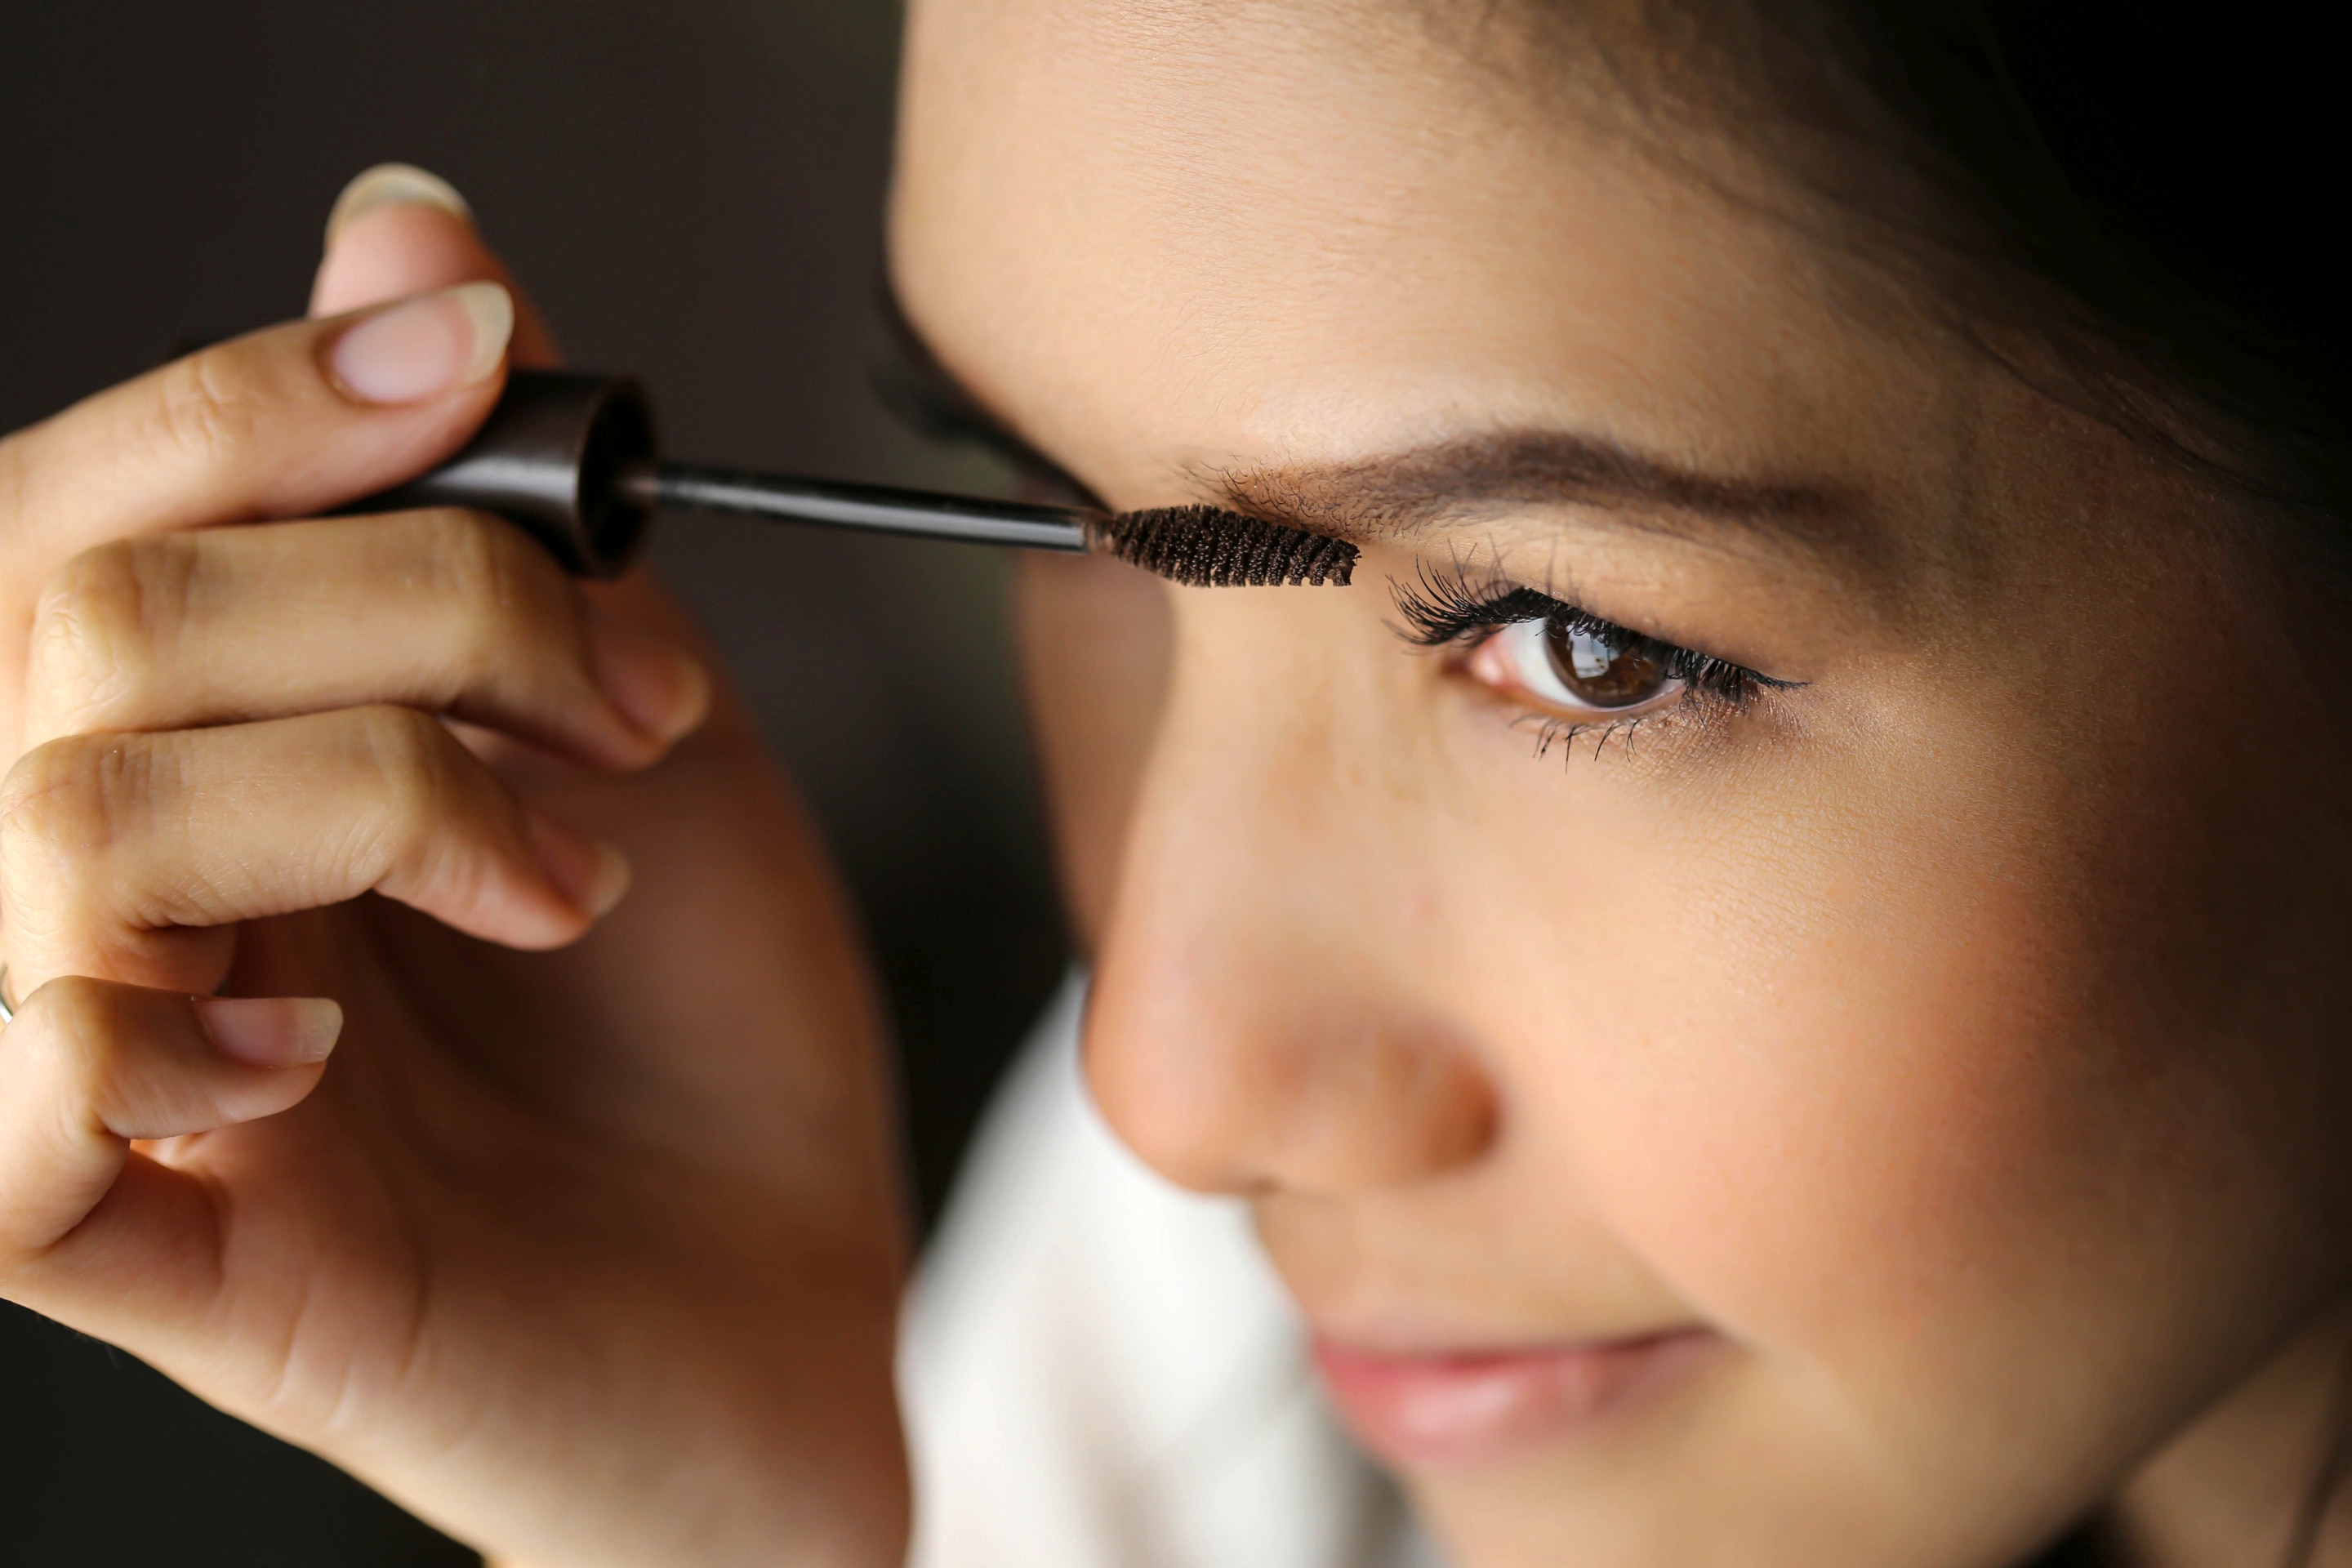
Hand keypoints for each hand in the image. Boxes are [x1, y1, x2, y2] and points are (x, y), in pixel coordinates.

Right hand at [0, 169, 908, 1567]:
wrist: (791, 1286)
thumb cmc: (708, 1024)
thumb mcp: (652, 722)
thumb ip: (515, 513)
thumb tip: (404, 221)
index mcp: (216, 741)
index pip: (91, 511)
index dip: (251, 393)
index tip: (467, 352)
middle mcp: (120, 886)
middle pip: (82, 625)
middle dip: (408, 605)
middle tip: (623, 708)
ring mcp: (115, 1076)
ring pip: (62, 821)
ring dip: (377, 792)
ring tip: (567, 877)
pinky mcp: (152, 1264)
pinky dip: (145, 1040)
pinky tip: (321, 1051)